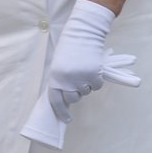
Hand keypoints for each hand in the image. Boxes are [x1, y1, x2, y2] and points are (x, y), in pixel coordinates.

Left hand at [42, 0, 140, 122]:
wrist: (83, 33)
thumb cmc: (70, 47)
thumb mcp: (59, 65)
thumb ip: (60, 80)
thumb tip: (66, 97)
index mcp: (55, 77)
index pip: (56, 100)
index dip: (61, 111)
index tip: (66, 119)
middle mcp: (67, 80)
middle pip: (73, 98)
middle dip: (77, 94)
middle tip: (79, 84)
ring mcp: (81, 78)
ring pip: (86, 91)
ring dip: (87, 85)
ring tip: (85, 70)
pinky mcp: (94, 74)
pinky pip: (97, 86)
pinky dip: (96, 80)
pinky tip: (93, 69)